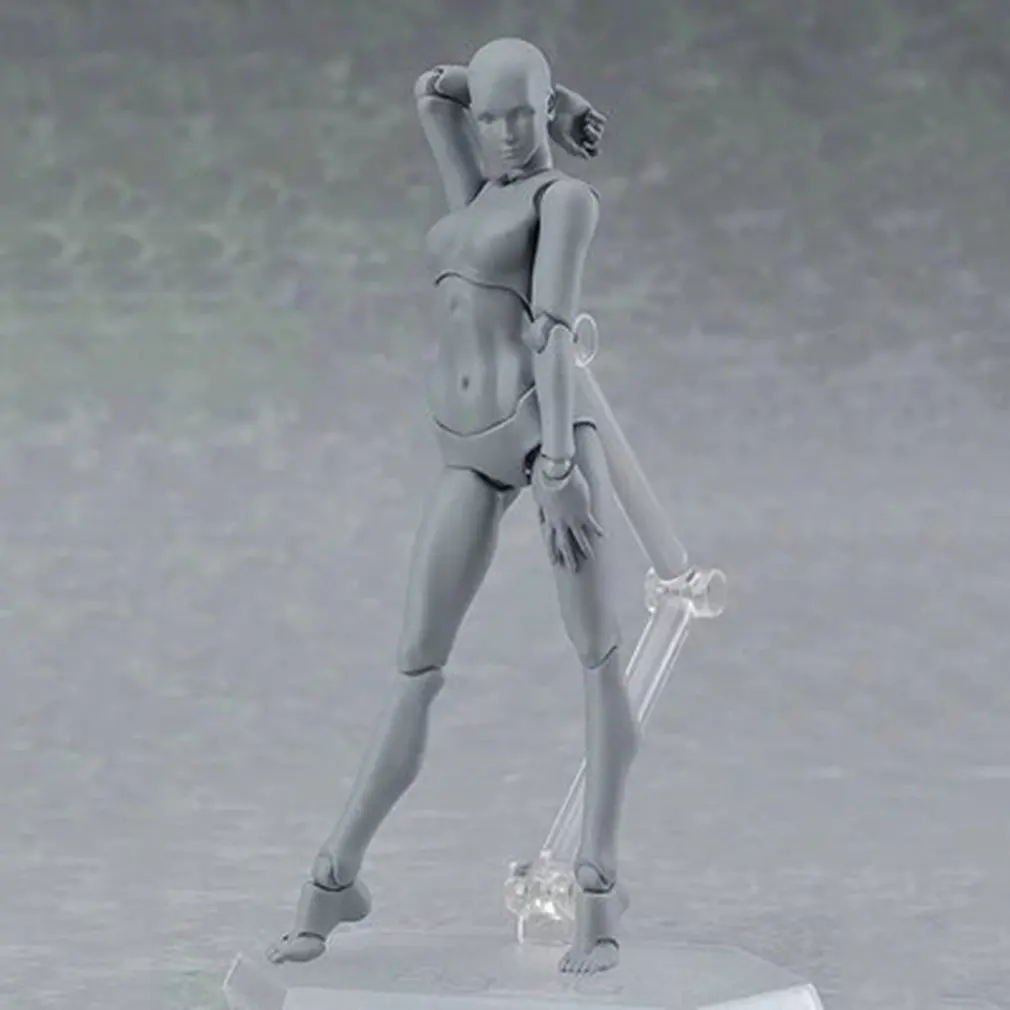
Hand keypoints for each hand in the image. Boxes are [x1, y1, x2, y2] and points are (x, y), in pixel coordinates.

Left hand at [530, 455, 604, 570]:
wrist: (556, 472)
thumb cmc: (545, 480)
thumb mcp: (537, 496)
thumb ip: (540, 509)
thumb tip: (541, 517)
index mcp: (548, 519)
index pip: (550, 539)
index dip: (553, 551)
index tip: (555, 562)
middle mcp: (559, 523)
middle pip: (564, 544)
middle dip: (568, 558)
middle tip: (573, 569)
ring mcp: (572, 519)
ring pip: (579, 539)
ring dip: (584, 550)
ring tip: (590, 558)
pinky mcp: (583, 512)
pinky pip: (591, 525)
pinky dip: (598, 531)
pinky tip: (604, 537)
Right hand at [549, 87, 605, 159]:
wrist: (556, 103)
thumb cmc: (556, 121)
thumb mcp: (562, 138)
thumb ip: (574, 149)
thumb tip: (586, 157)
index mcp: (576, 142)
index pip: (589, 151)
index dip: (594, 153)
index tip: (597, 151)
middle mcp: (582, 134)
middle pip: (595, 141)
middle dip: (594, 139)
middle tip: (587, 132)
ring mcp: (587, 124)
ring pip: (600, 131)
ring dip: (595, 130)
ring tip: (586, 125)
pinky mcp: (591, 113)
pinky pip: (602, 120)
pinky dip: (597, 118)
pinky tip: (589, 114)